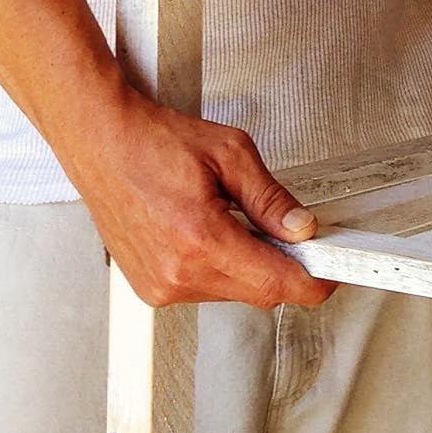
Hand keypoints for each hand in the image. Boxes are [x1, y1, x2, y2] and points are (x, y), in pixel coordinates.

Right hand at [62, 88, 336, 309]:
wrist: (100, 140)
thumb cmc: (152, 140)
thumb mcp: (230, 154)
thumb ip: (271, 198)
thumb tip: (302, 229)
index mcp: (200, 239)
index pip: (276, 283)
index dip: (313, 282)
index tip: (331, 275)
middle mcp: (177, 272)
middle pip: (259, 292)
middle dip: (282, 264)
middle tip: (287, 230)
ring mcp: (160, 285)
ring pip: (234, 291)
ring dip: (247, 264)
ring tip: (226, 218)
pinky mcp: (150, 288)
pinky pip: (205, 289)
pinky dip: (218, 266)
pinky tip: (204, 231)